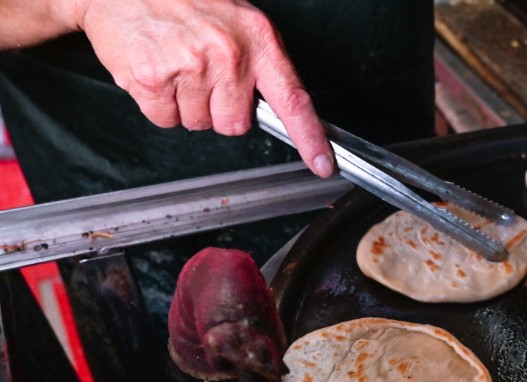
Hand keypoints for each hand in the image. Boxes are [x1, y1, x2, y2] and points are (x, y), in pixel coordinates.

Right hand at [77, 0, 334, 176]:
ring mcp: (189, 67)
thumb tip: (275, 107)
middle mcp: (228, 54)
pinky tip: (156, 71)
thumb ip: (259, 62)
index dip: (311, 138)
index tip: (323, 165)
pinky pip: (165, 119)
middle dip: (218, 110)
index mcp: (257, 39)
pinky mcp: (152, 78)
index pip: (294, 100)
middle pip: (235, 125)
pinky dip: (158, 104)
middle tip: (201, 76)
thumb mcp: (236, 19)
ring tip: (175, 66)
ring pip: (199, 124)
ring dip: (186, 105)